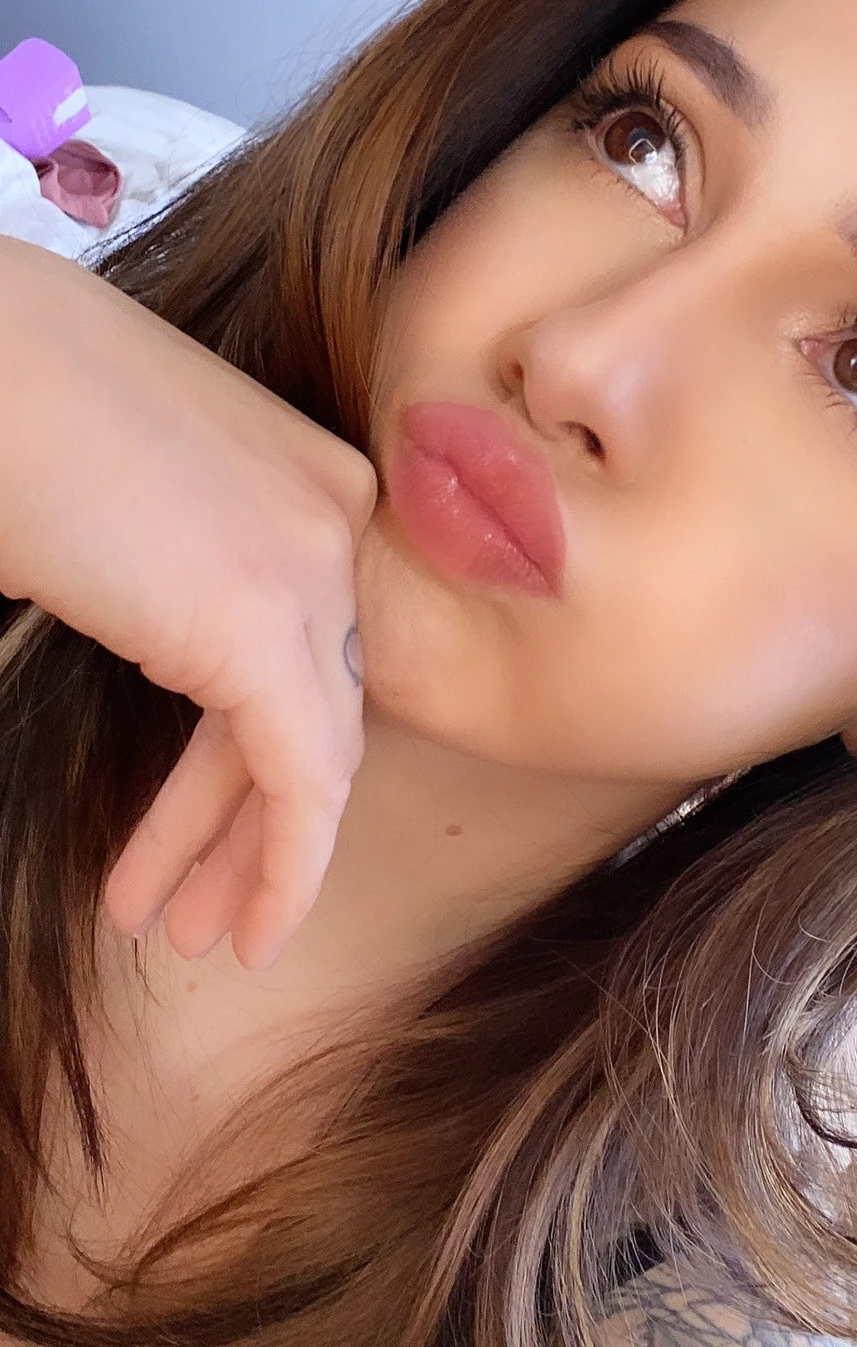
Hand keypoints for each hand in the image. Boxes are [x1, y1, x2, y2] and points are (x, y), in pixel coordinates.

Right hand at [0, 236, 377, 969]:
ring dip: (251, 857)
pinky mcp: (266, 614)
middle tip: (206, 908)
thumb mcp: (133, 494)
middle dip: (256, 820)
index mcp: (310, 474)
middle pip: (320, 699)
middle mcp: (336, 511)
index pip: (312, 643)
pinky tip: (250, 931)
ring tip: (191, 938)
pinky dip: (284, 861)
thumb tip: (168, 625)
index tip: (211, 833)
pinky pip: (306, 773)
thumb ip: (185, 564)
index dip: (260, 753)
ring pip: (317, 748)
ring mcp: (310, 558)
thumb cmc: (19, 408)